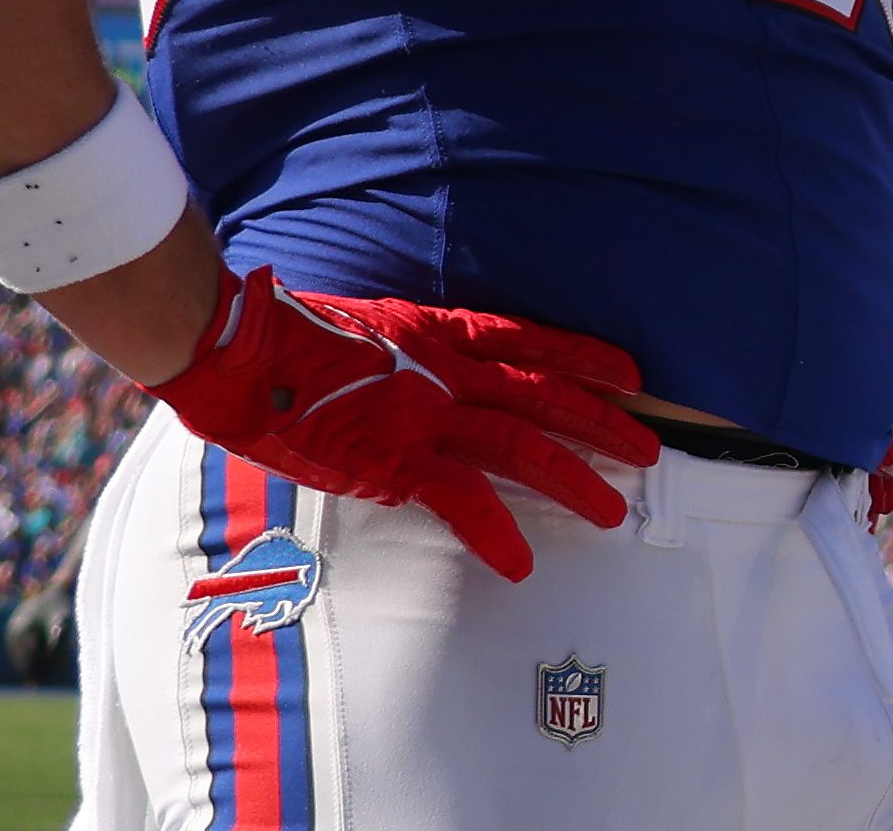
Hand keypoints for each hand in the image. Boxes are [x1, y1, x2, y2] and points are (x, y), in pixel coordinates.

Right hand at [147, 267, 662, 580]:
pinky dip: (495, 532)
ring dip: (572, 480)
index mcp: (438, 333)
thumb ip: (399, 354)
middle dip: (602, 423)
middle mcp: (445, 370)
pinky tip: (521, 563)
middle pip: (543, 395)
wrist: (242, 350)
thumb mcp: (361, 330)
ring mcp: (425, 413)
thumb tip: (413, 373)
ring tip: (613, 511)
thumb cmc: (285, 341)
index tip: (630, 372)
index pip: (528, 341)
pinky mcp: (396, 458)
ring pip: (521, 446)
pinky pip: (461, 500)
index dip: (582, 356)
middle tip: (650, 447)